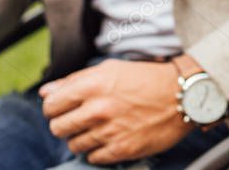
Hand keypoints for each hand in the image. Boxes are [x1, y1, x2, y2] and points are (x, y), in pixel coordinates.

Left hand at [39, 58, 193, 164]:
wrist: (183, 95)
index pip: (51, 105)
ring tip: (99, 129)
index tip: (63, 109)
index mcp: (93, 85)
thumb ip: (75, 81)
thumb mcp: (111, 70)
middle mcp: (98, 108)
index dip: (54, 108)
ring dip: (82, 138)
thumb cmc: (147, 78)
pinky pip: (93, 158)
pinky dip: (98, 151)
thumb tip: (46, 92)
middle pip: (58, 128)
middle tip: (80, 120)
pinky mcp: (122, 149)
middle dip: (65, 125)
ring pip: (74, 145)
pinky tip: (110, 138)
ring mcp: (110, 131)